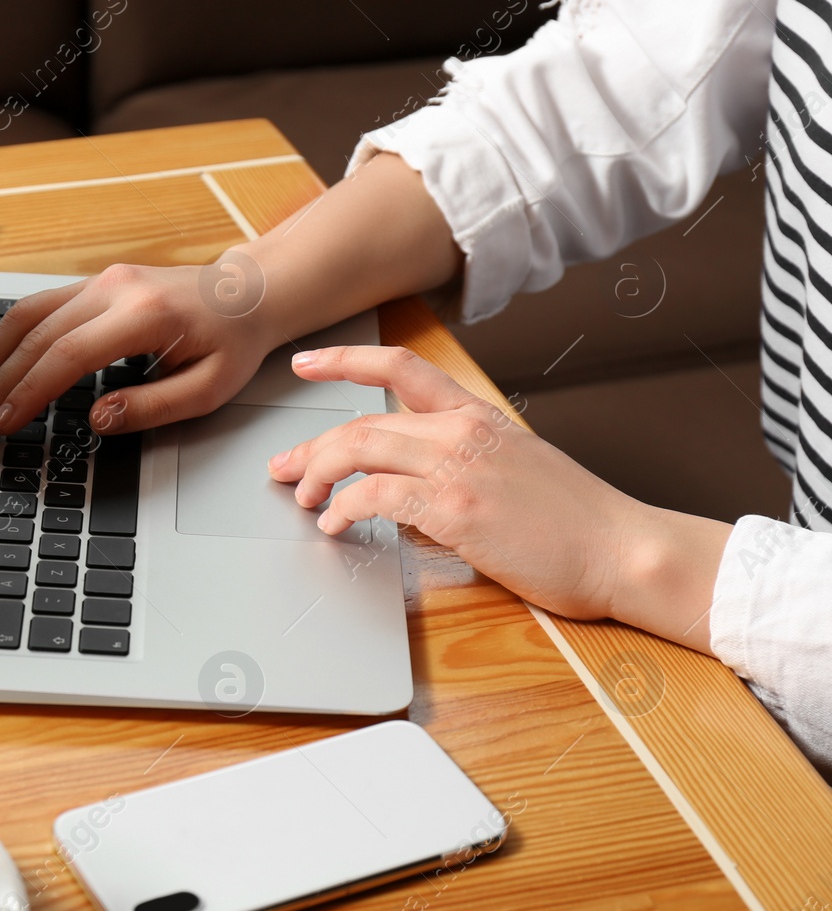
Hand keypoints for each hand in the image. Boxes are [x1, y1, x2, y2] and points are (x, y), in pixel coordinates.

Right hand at [0, 260, 279, 441]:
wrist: (248, 293)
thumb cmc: (232, 342)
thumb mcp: (208, 389)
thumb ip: (152, 407)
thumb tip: (98, 420)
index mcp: (144, 314)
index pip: (67, 354)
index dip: (28, 392)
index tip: (3, 424)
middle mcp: (114, 288)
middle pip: (34, 336)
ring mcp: (100, 280)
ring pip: (26, 316)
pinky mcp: (93, 283)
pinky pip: (37, 308)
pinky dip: (8, 341)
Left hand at [267, 346, 726, 642]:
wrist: (626, 550)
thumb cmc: (578, 523)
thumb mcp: (516, 471)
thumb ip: (460, 466)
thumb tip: (407, 491)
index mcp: (479, 416)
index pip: (401, 367)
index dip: (345, 360)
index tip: (305, 363)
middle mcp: (463, 431)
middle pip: (361, 422)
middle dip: (310, 446)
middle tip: (284, 469)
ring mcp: (458, 467)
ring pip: (358, 450)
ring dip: (317, 476)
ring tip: (304, 499)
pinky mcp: (454, 507)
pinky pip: (374, 497)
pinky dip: (342, 509)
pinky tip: (335, 525)